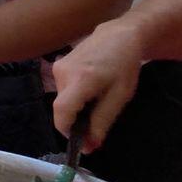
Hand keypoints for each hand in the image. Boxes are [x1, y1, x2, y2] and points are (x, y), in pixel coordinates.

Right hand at [52, 19, 145, 152]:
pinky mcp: (57, 65)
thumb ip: (103, 121)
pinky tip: (91, 91)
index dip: (67, 131)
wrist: (119, 36)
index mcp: (81, 79)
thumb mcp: (120, 96)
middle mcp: (63, 72)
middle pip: (62, 108)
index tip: (81, 142)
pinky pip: (63, 90)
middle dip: (76, 122)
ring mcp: (57, 67)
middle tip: (95, 126)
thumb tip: (90, 145)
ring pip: (62, 100)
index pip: (62, 111)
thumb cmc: (124, 66)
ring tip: (97, 103)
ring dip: (76, 109)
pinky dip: (74, 98)